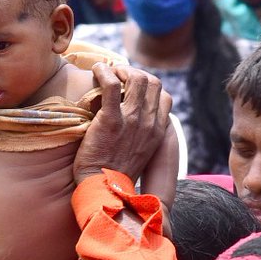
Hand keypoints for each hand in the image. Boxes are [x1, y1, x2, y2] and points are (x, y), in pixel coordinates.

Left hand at [74, 63, 171, 184]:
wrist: (104, 190)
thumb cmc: (115, 173)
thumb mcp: (140, 154)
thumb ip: (142, 136)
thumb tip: (135, 123)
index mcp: (158, 131)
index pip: (164, 96)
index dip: (149, 86)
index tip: (131, 86)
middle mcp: (149, 123)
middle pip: (152, 82)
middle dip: (134, 72)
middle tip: (116, 76)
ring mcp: (131, 120)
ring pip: (136, 78)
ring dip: (120, 69)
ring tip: (107, 73)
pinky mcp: (111, 120)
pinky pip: (111, 84)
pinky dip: (103, 72)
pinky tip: (95, 72)